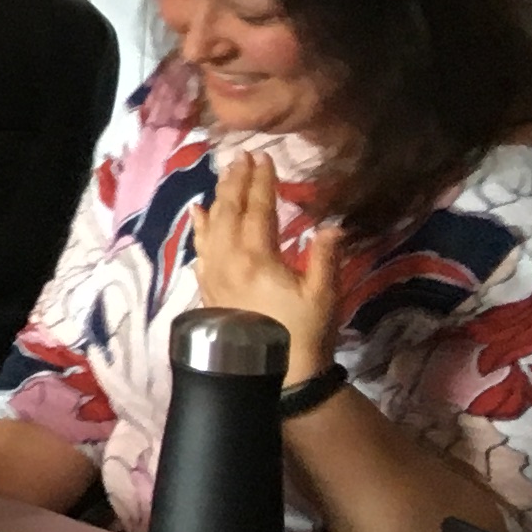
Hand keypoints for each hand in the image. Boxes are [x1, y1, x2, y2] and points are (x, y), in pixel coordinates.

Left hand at [193, 149, 344, 379]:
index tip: (263, 158)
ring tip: (224, 176)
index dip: (261, 182)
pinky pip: (201, 249)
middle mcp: (228, 260)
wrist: (271, 374)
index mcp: (256, 258)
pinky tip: (199, 214)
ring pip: (212, 227)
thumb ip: (325, 257)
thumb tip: (331, 226)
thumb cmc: (302, 334)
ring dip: (219, 199)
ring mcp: (214, 275)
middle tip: (240, 157)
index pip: (258, 210)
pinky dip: (200, 228)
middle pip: (229, 212)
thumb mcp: (323, 295)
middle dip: (235, 182)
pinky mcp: (208, 289)